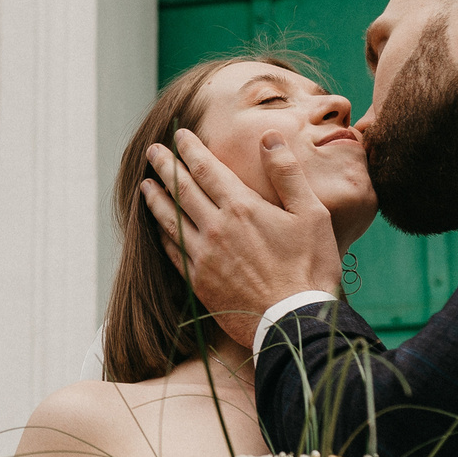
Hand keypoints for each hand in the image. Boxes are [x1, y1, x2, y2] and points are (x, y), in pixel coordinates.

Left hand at [139, 127, 342, 346]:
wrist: (294, 321)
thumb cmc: (310, 266)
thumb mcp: (312, 213)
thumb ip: (287, 173)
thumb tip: (270, 137)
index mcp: (241, 207)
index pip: (206, 168)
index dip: (189, 149)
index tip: (179, 135)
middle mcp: (216, 228)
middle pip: (182, 189)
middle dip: (165, 166)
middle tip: (153, 151)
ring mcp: (203, 256)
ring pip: (170, 219)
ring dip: (156, 198)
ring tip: (145, 184)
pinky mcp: (199, 281)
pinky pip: (172, 251)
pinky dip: (162, 233)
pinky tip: (158, 226)